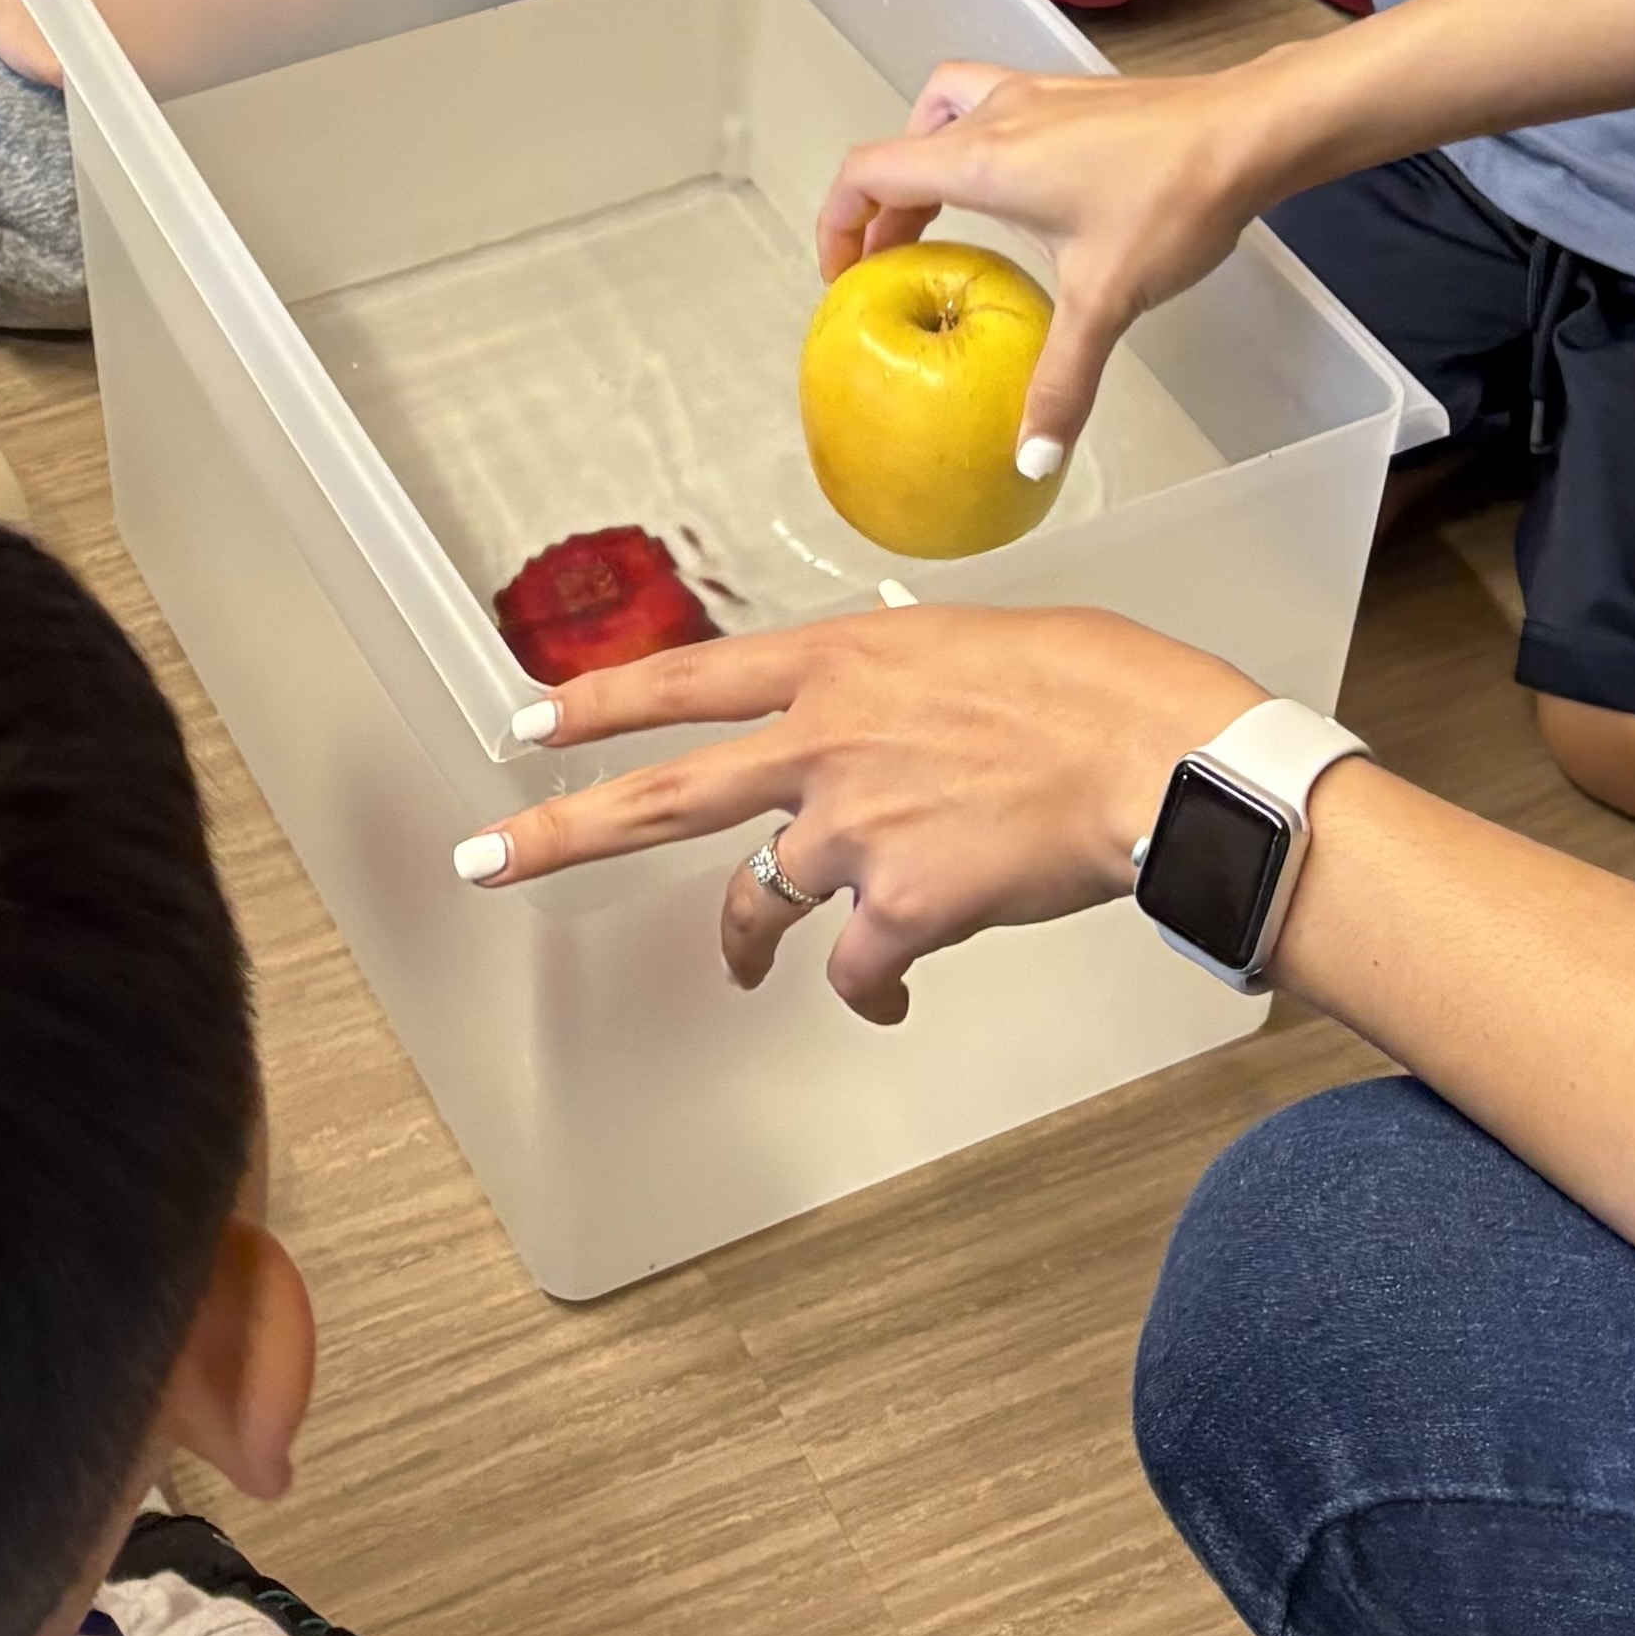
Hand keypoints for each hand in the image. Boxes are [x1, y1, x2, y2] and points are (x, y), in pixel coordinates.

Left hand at [459, 606, 1259, 1024]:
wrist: (1152, 757)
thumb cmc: (1095, 684)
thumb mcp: (975, 641)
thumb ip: (906, 677)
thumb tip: (901, 696)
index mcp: (839, 662)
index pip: (688, 679)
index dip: (601, 702)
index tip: (528, 717)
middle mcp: (822, 742)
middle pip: (662, 794)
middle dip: (558, 830)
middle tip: (482, 859)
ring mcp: (850, 828)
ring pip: (758, 901)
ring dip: (743, 942)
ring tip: (739, 970)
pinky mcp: (898, 907)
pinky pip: (855, 971)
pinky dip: (869, 990)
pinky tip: (894, 994)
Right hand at [817, 52, 1284, 457]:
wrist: (1250, 129)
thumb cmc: (1172, 199)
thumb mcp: (1107, 300)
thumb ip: (1061, 381)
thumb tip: (1029, 459)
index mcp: (980, 158)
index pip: (869, 172)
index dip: (838, 221)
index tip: (843, 276)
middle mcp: (994, 116)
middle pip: (900, 150)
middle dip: (881, 210)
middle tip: (889, 270)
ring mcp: (1035, 97)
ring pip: (943, 114)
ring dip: (925, 164)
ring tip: (940, 222)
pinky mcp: (1073, 97)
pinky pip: (991, 110)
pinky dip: (975, 146)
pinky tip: (1020, 194)